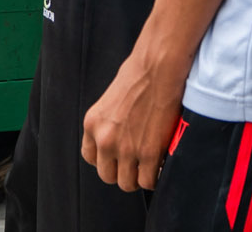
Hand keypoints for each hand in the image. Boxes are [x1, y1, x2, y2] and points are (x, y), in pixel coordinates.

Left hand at [81, 46, 188, 193]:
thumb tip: (118, 139)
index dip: (107, 160)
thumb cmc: (138, 76)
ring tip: (150, 165)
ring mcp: (126, 148)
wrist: (157, 68)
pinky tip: (161, 164)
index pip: (90, 158)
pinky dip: (155, 177)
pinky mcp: (149, 153)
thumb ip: (109, 123)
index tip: (119, 158)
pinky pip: (148, 182)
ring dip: (140, 177)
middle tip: (137, 164)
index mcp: (92, 124)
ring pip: (128, 183)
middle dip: (123, 172)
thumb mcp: (110, 101)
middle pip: (107, 176)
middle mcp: (105, 139)